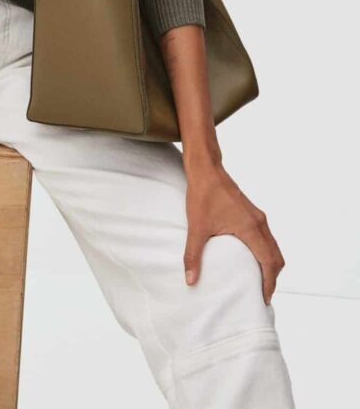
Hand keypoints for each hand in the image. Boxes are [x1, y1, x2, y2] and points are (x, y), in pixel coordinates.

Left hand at [182, 160, 285, 304]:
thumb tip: (190, 280)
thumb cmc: (202, 195)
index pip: (270, 262)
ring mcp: (258, 217)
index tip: (263, 299)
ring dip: (270, 265)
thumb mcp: (197, 227)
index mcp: (252, 229)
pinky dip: (265, 252)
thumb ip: (193, 255)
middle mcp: (260, 223)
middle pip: (276, 258)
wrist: (206, 168)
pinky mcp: (252, 213)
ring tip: (258, 280)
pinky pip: (266, 238)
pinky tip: (251, 258)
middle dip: (272, 278)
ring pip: (273, 247)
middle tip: (261, 294)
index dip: (269, 283)